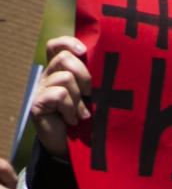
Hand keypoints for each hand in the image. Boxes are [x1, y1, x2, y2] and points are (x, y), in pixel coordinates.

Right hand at [30, 36, 92, 156]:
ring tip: (83, 113)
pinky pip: (59, 95)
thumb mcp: (96, 94)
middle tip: (91, 93)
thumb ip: (97, 78)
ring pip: (64, 78)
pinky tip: (73, 119)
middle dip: (84, 74)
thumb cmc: (90, 117)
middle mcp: (49, 76)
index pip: (56, 45)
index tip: (84, 51)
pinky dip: (71, 108)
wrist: (75, 146)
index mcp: (62, 70)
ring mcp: (42, 90)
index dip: (68, 43)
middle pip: (64, 58)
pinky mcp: (37, 104)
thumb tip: (117, 63)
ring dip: (79, 97)